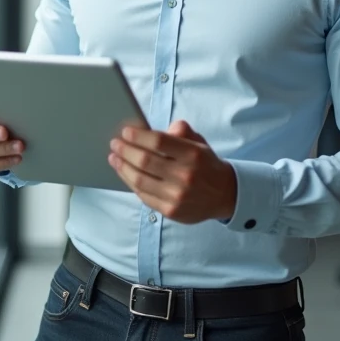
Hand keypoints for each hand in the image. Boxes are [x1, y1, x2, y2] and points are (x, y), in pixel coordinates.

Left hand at [108, 120, 236, 224]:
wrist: (225, 195)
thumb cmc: (205, 164)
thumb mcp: (199, 142)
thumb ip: (181, 131)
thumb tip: (157, 129)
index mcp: (193, 155)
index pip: (159, 142)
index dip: (138, 136)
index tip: (125, 132)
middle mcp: (185, 176)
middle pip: (145, 161)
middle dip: (125, 151)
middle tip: (115, 144)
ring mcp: (177, 196)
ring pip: (140, 181)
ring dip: (122, 167)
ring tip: (114, 158)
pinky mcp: (171, 211)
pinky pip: (144, 196)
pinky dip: (131, 183)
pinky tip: (125, 173)